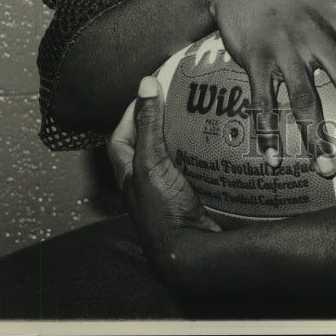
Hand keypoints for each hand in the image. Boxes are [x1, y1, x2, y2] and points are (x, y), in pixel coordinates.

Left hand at [107, 76, 222, 288]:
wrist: (189, 252)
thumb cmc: (163, 211)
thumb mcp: (151, 163)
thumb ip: (149, 125)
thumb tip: (146, 83)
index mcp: (128, 174)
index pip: (120, 136)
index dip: (130, 113)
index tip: (149, 92)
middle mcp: (144, 183)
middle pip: (146, 145)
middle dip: (159, 123)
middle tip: (178, 101)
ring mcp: (166, 191)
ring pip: (171, 157)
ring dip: (182, 138)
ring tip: (199, 117)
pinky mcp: (188, 197)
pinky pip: (192, 169)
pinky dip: (200, 155)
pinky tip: (215, 145)